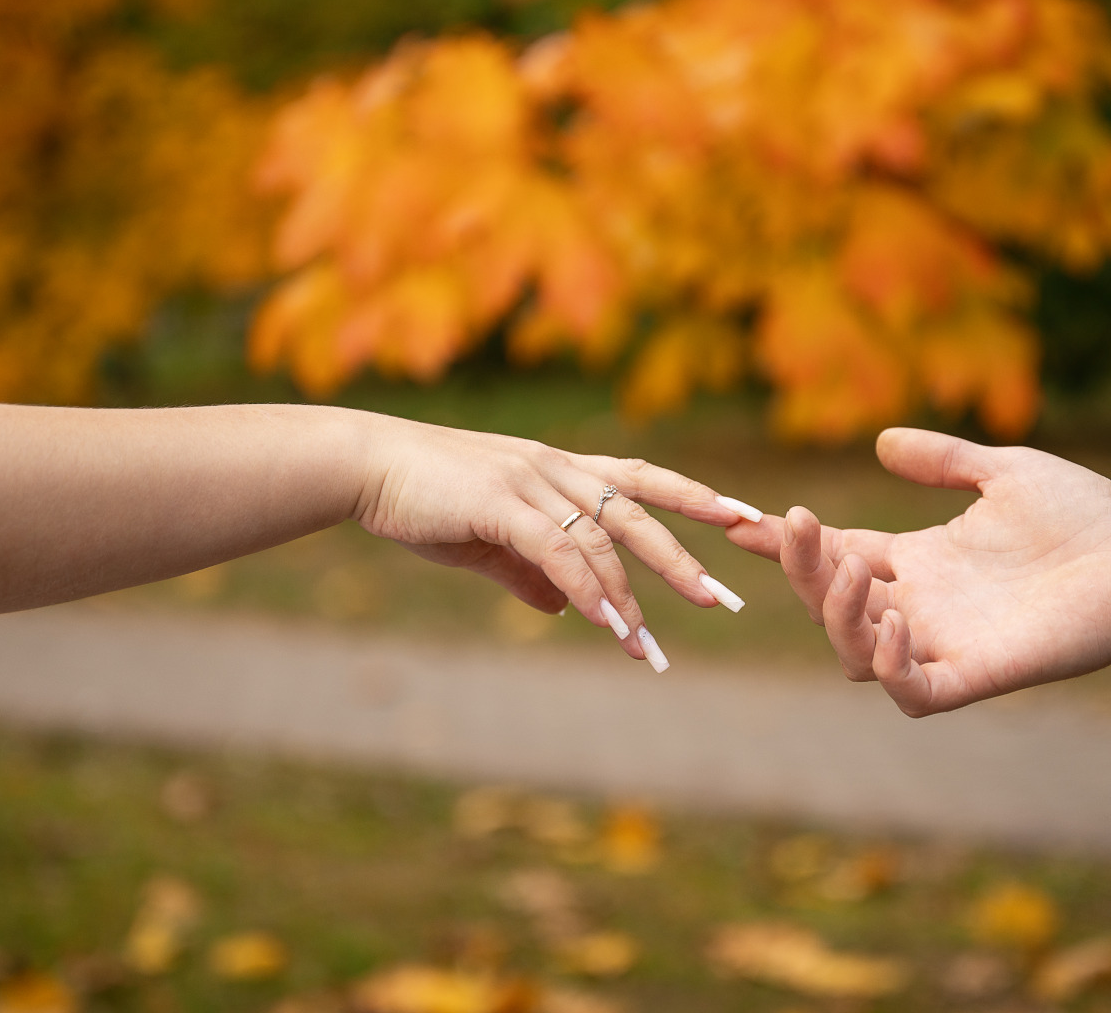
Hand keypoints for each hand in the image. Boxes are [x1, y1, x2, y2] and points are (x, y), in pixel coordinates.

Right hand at [357, 419, 758, 666]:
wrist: (367, 464)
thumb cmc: (425, 498)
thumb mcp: (488, 540)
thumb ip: (530, 571)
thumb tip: (563, 608)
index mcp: (561, 469)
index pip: (644, 477)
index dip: (695, 496)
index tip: (743, 518)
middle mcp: (557, 468)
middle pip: (640, 512)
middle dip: (684, 558)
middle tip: (724, 600)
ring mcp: (531, 481)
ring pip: (602, 538)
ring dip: (628, 596)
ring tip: (646, 646)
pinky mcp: (501, 502)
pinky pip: (558, 549)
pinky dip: (585, 587)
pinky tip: (604, 621)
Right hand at [727, 428, 1110, 714]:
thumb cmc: (1083, 512)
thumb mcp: (1001, 470)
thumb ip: (941, 459)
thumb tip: (881, 442)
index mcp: (919, 559)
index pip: (835, 554)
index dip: (788, 543)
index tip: (742, 520)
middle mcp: (921, 605)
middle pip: (830, 604)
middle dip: (803, 570)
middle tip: (798, 527)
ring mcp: (945, 642)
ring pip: (855, 652)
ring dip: (838, 615)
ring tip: (854, 571)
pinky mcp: (978, 673)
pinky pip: (912, 690)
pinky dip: (889, 666)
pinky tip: (890, 621)